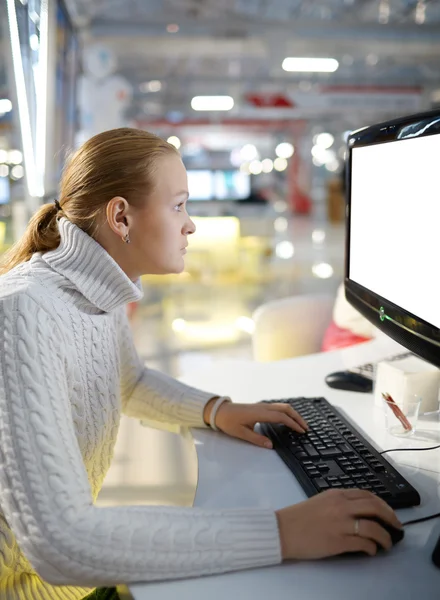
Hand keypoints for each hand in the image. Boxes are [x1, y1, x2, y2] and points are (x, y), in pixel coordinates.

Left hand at [212, 401, 307, 447]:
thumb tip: (271, 446)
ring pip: (282, 406)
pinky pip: (277, 407)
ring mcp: (262, 405)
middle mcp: (263, 407)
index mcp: (260, 413)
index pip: (281, 417)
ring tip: (300, 424)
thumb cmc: (229, 421)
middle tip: (306, 428)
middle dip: (297, 418)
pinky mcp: (261, 407)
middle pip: (285, 409)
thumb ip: (257, 439)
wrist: (220, 411)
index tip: (301, 430)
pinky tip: (289, 419)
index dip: (292, 423)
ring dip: (293, 414)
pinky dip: (287, 412)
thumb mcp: (241, 433)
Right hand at [275, 489, 402, 559]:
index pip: (367, 495)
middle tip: (396, 527)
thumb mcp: (320, 501)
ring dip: (385, 537)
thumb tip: (359, 511)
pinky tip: (372, 550)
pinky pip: (364, 543)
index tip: (389, 512)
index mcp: (336, 494)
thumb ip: (339, 502)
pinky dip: (373, 548)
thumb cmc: (298, 517)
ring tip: (388, 544)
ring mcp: (341, 523)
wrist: (282, 530)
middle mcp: (341, 506)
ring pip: (374, 527)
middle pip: (375, 507)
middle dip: (391, 517)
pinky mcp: (339, 541)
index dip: (383, 505)